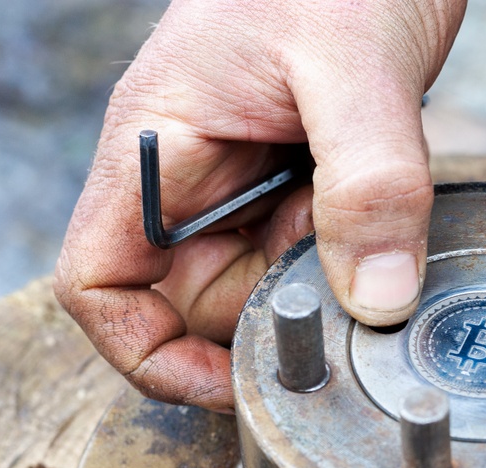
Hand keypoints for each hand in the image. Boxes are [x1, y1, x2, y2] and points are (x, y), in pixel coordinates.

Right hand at [54, 0, 466, 410]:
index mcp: (157, 144)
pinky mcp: (295, 178)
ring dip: (318, 281)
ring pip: (260, 281)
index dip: (150, 352)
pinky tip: (383, 217)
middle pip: (196, 300)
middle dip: (268, 312)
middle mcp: (190, 172)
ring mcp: (243, 177)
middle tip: (342, 275)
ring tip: (368, 220)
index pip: (101, 283)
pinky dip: (346, 257)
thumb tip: (375, 300)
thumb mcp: (354, 69)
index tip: (228, 381)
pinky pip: (307, 250)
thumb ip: (367, 182)